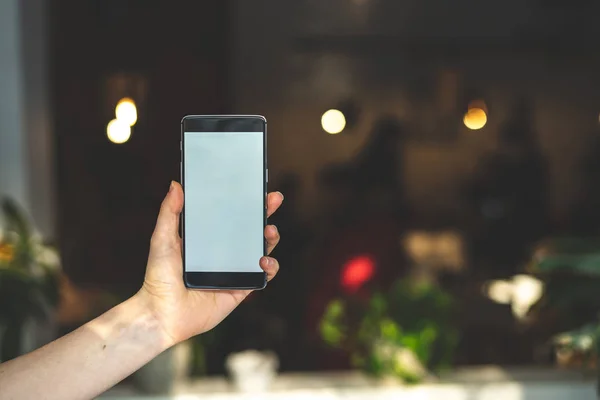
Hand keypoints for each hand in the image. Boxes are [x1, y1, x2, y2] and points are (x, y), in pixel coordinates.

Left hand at [138, 181, 282, 346]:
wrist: (162, 313)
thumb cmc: (158, 277)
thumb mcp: (162, 239)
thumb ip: (169, 212)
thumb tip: (175, 184)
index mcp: (208, 238)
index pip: (231, 215)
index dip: (245, 201)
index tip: (255, 187)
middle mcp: (224, 253)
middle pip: (251, 229)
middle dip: (265, 213)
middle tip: (273, 199)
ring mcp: (234, 271)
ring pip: (261, 250)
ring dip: (270, 238)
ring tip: (269, 231)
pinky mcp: (241, 289)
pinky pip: (262, 277)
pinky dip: (270, 267)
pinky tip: (264, 260)